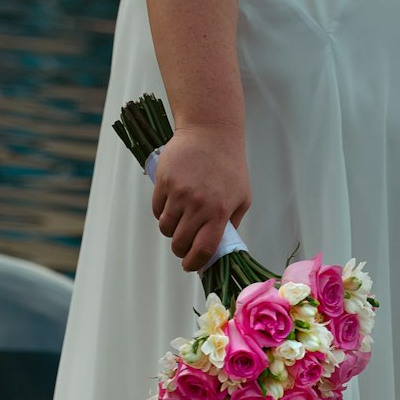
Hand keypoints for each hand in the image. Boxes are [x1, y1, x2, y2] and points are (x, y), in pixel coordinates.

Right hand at [151, 123, 251, 271]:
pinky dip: (161, 213)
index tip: (189, 266)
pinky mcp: (164, 181)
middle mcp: (198, 204)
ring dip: (170, 230)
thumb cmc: (230, 167)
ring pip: (165, 227)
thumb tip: (220, 248)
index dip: (194, 263)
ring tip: (178, 222)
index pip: (203, 249)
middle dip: (180, 249)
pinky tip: (171, 206)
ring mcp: (179, 192)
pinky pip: (157, 209)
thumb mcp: (242, 198)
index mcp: (219, 212)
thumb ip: (231, 224)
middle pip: (179, 242)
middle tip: (183, 246)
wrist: (211, 133)